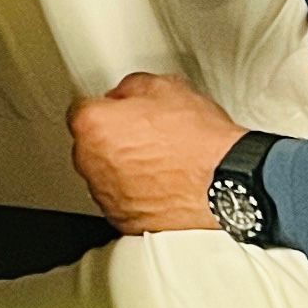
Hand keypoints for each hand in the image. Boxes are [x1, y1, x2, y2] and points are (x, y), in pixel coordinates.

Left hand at [66, 74, 244, 235]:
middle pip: (90, 144)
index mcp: (93, 125)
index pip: (82, 109)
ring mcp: (104, 194)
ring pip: (104, 173)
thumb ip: (131, 87)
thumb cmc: (199, 142)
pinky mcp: (122, 219)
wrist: (225, 184)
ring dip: (122, 167)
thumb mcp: (166, 87)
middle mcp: (90, 162)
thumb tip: (125, 95)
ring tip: (159, 159)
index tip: (120, 111)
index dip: (107, 108)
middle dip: (112, 138)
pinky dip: (134, 192)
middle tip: (145, 134)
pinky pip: (120, 199)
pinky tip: (161, 182)